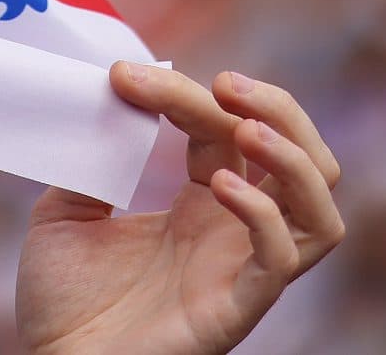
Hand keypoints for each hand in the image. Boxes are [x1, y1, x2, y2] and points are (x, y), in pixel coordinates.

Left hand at [16, 62, 343, 354]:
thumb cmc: (65, 301)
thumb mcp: (66, 209)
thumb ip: (92, 158)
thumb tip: (103, 98)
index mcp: (200, 205)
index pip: (224, 131)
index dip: (186, 94)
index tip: (125, 75)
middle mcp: (232, 234)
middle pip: (304, 162)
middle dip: (280, 110)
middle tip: (227, 83)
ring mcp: (241, 271)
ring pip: (320, 210)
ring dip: (293, 158)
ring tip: (243, 126)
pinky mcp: (236, 308)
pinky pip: (282, 260)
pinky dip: (264, 215)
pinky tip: (225, 187)